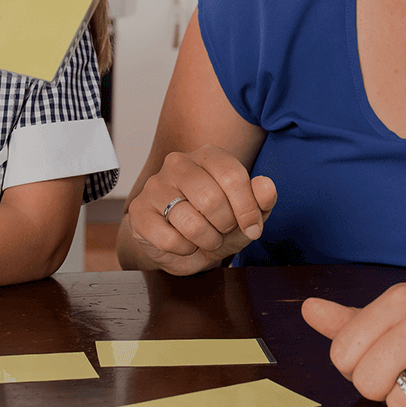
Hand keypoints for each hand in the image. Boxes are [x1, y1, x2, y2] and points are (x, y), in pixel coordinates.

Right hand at [125, 146, 276, 274]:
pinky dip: (184, 250)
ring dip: (206, 240)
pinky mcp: (139, 211)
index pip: (233, 177)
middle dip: (224, 226)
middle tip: (222, 231)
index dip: (247, 209)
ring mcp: (155, 186)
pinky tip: (183, 243)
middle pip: (211, 199)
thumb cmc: (214, 223)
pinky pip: (169, 239)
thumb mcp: (246, 215)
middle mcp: (178, 163)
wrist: (179, 245)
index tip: (252, 228)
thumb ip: (262, 200)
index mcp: (208, 157)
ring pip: (190, 222)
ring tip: (205, 239)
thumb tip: (266, 186)